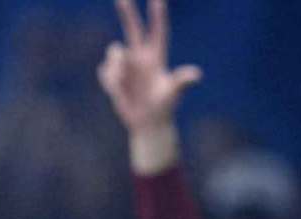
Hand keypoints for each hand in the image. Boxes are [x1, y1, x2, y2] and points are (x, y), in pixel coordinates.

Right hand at [97, 0, 200, 133]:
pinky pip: (104, 69)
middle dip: (127, 13)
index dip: (157, 16)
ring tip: (124, 84)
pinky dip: (109, 80)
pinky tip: (118, 91)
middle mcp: (141, 58)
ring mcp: (126, 67)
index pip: (157, 32)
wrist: (148, 123)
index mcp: (156, 57)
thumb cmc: (164, 108)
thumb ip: (181, 82)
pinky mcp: (113, 77)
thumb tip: (196, 74)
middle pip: (133, 29)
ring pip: (114, 52)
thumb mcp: (172, 94)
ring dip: (116, 65)